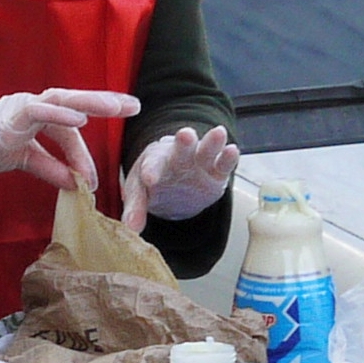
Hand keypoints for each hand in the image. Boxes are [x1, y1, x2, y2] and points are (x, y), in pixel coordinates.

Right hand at [0, 90, 139, 193]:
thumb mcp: (24, 162)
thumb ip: (50, 169)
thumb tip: (77, 184)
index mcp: (35, 116)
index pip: (68, 127)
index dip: (85, 150)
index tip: (100, 174)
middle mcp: (32, 106)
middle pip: (74, 101)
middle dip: (104, 103)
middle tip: (134, 105)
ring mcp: (21, 107)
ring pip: (61, 100)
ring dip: (90, 102)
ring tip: (116, 106)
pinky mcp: (10, 115)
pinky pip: (39, 111)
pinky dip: (60, 113)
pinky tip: (82, 119)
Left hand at [122, 126, 237, 230]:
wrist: (173, 184)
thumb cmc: (154, 184)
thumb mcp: (139, 194)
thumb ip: (135, 209)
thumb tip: (130, 229)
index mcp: (154, 163)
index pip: (151, 167)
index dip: (151, 172)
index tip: (150, 178)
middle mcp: (177, 159)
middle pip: (181, 151)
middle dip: (184, 143)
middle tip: (186, 135)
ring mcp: (199, 164)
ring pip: (205, 151)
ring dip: (212, 143)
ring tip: (219, 133)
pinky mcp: (216, 174)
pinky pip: (223, 164)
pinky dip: (229, 158)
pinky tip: (233, 150)